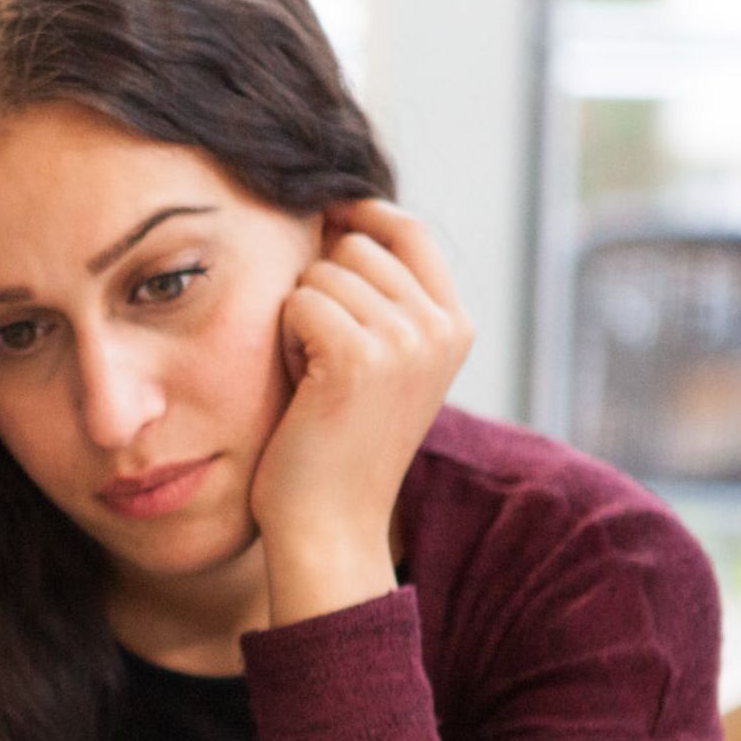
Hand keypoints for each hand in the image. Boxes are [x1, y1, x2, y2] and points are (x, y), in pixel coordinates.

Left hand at [254, 199, 472, 625]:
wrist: (330, 525)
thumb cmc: (335, 444)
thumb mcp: (379, 362)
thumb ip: (379, 299)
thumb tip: (336, 218)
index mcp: (456, 325)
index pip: (408, 230)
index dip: (357, 215)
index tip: (319, 221)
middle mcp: (442, 327)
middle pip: (357, 244)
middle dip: (320, 286)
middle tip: (319, 356)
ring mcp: (407, 340)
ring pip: (322, 270)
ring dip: (298, 316)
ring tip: (312, 375)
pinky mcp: (361, 356)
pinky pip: (298, 301)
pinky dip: (284, 337)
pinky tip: (300, 384)